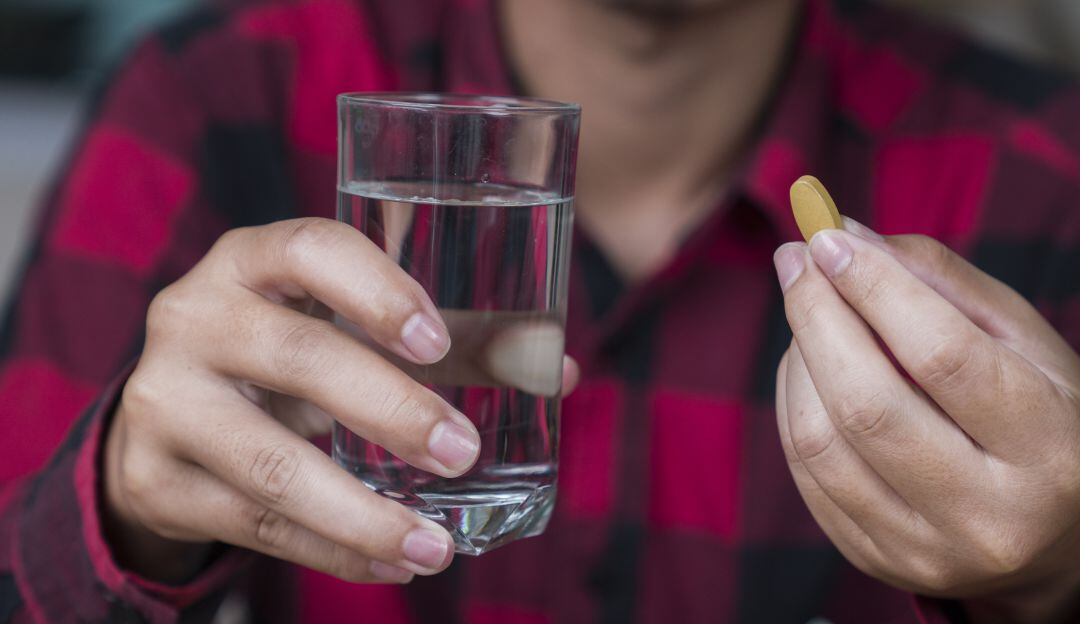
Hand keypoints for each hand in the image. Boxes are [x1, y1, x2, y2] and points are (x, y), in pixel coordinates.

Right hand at [104, 218, 575, 584]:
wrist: (166, 417)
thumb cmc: (286, 355)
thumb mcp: (346, 330)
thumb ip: (451, 342)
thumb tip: (556, 370)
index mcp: (251, 262)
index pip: (310, 249)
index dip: (376, 290)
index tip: (436, 341)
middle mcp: (194, 318)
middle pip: (299, 359)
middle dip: (391, 411)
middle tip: (462, 451)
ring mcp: (164, 401)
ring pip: (271, 465)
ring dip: (363, 513)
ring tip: (435, 547)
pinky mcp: (156, 480)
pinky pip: (255, 526)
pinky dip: (333, 552)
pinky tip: (392, 563)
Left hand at [773, 222, 1079, 621]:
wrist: (1050, 536)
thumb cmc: (1037, 414)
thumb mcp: (1021, 341)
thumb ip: (938, 280)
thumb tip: (841, 234)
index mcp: (1049, 452)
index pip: (944, 357)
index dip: (875, 289)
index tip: (828, 238)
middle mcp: (988, 517)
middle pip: (867, 404)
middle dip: (816, 315)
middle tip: (797, 258)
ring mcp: (924, 551)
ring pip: (819, 440)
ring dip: (797, 357)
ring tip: (809, 310)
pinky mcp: (872, 560)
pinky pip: (804, 469)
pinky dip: (793, 401)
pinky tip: (807, 365)